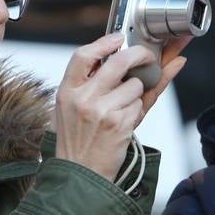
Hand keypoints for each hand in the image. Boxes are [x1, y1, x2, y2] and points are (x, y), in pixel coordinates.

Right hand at [52, 34, 186, 181]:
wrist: (79, 176)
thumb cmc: (79, 141)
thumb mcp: (77, 108)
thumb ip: (99, 82)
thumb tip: (130, 62)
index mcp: (67, 91)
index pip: (83, 55)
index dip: (104, 42)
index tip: (119, 39)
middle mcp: (82, 98)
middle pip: (118, 62)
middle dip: (141, 55)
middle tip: (147, 57)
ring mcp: (101, 110)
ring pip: (135, 85)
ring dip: (136, 94)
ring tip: (121, 109)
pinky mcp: (119, 124)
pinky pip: (139, 106)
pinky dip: (136, 112)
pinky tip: (123, 124)